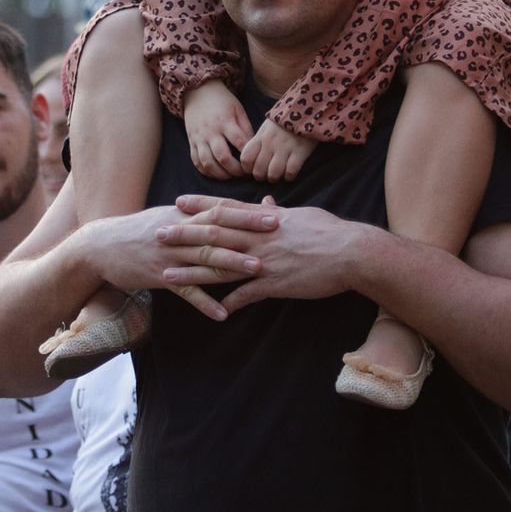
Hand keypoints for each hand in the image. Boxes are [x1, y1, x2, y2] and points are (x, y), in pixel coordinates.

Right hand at [81, 200, 277, 320]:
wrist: (101, 246)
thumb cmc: (139, 232)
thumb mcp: (166, 218)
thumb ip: (193, 217)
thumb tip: (222, 212)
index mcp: (183, 216)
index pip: (219, 210)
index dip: (246, 212)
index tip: (274, 212)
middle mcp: (178, 232)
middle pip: (217, 230)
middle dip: (247, 230)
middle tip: (276, 233)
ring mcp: (169, 255)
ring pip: (204, 258)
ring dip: (232, 264)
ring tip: (258, 270)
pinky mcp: (158, 276)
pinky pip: (185, 291)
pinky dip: (204, 302)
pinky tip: (222, 314)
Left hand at [158, 194, 368, 311]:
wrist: (352, 252)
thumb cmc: (330, 231)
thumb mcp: (302, 214)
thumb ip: (278, 211)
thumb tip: (266, 202)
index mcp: (265, 218)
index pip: (226, 209)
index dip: (201, 205)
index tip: (178, 202)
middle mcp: (259, 236)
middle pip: (215, 234)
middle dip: (185, 235)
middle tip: (159, 235)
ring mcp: (266, 260)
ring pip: (221, 265)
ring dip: (193, 271)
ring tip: (168, 275)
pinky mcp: (276, 282)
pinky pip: (247, 293)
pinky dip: (229, 301)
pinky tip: (212, 309)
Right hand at [183, 80, 252, 178]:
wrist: (198, 92)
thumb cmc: (222, 101)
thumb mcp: (238, 109)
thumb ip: (245, 127)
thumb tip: (253, 147)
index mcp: (225, 121)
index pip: (239, 142)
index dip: (248, 155)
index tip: (254, 162)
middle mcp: (211, 131)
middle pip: (223, 156)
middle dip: (235, 169)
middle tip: (244, 173)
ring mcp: (199, 138)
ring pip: (208, 163)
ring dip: (220, 174)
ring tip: (230, 176)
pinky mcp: (191, 142)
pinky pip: (196, 161)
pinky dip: (206, 171)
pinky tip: (216, 173)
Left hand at [239, 119, 315, 181]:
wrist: (306, 111)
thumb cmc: (284, 122)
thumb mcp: (266, 128)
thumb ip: (258, 142)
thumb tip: (251, 159)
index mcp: (260, 137)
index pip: (246, 158)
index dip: (247, 168)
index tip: (252, 170)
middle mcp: (270, 144)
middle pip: (258, 170)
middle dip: (261, 177)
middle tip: (266, 175)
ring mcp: (285, 148)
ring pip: (273, 174)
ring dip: (274, 178)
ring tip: (278, 176)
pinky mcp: (300, 152)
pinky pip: (290, 172)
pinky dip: (289, 176)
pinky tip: (289, 173)